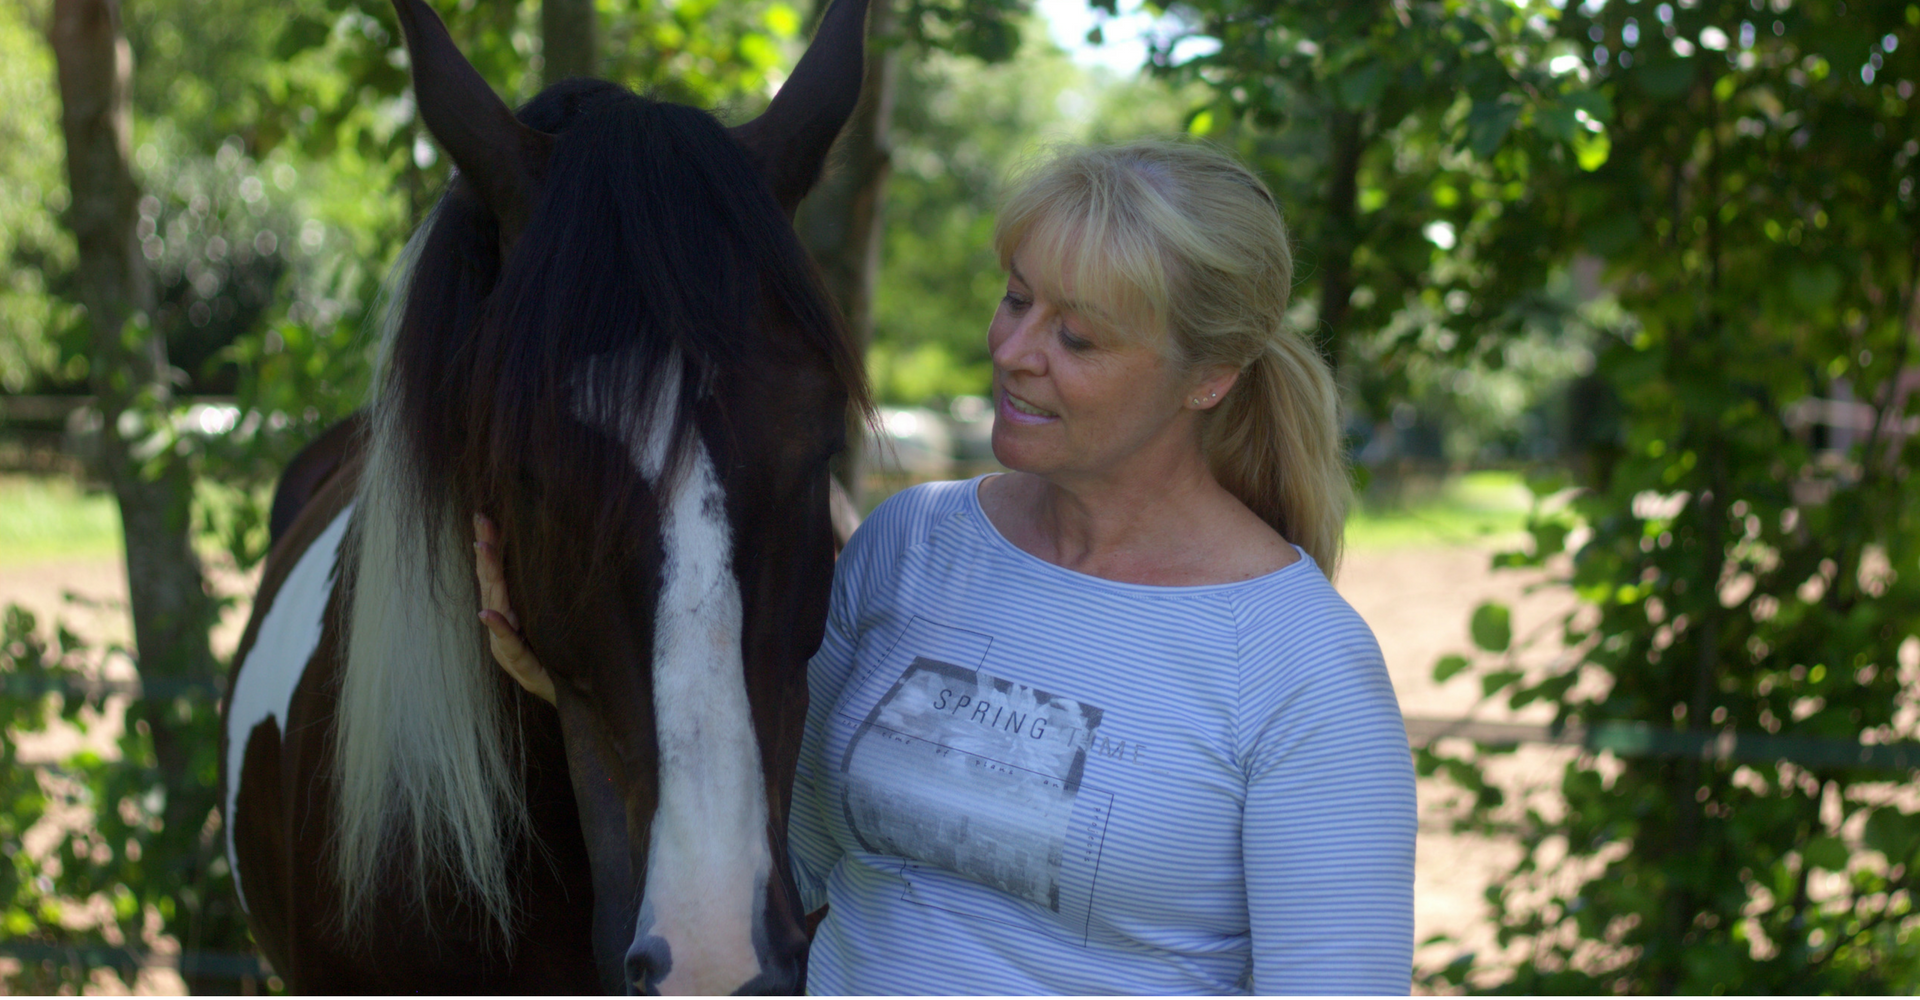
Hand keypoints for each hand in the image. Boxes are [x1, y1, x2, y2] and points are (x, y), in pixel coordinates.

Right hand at [474, 513, 555, 704]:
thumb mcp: (550, 619)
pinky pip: (510, 645)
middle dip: (487, 550)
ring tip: (483, 548)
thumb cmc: (559, 653)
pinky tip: (488, 614)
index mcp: (511, 612)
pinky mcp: (522, 666)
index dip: (491, 545)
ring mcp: (508, 645)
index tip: (484, 516)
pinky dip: (500, 629)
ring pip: (496, 606)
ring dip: (490, 577)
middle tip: (481, 521)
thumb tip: (543, 558)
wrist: (573, 694)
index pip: (497, 573)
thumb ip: (540, 594)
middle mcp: (504, 625)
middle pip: (492, 583)